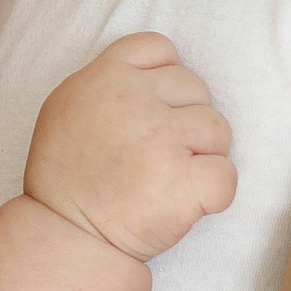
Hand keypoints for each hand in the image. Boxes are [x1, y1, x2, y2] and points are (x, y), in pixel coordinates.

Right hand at [25, 34, 236, 260]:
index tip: (153, 115)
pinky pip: (226, 176)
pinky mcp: (183, 182)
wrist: (63, 240)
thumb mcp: (66, 110)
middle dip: (186, 124)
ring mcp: (160, 139)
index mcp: (104, 77)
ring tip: (166, 183)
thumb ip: (106, 84)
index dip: (167, 82)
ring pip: (219, 131)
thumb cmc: (67, 180)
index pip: (161, 50)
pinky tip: (181, 206)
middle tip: (155, 160)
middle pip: (197, 91)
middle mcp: (133, 100)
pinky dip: (213, 196)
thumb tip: (155, 80)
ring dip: (202, 158)